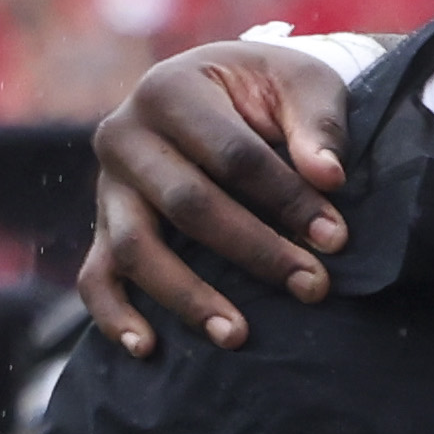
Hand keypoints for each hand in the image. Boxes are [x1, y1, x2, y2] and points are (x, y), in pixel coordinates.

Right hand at [77, 41, 358, 351]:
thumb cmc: (267, 91)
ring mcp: (107, 186)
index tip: (336, 239)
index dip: (287, 199)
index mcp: (169, 89)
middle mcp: (124, 135)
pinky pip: (97, 277)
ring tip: (238, 336)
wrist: (220, 90)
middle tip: (312, 287)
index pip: (233, 155)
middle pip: (186, 204)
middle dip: (255, 251)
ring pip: (136, 249)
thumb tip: (328, 176)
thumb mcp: (300, 84)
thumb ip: (317, 124)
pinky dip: (115, 316)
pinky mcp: (102, 227)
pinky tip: (148, 348)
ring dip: (188, 297)